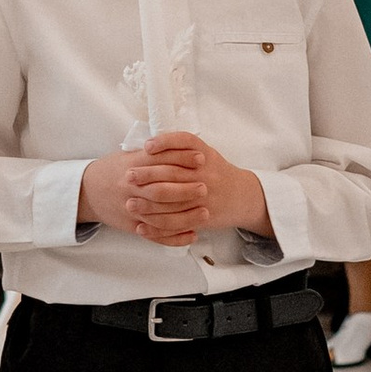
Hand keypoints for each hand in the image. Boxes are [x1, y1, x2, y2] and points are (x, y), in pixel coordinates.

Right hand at [82, 144, 211, 247]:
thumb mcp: (128, 155)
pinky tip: (191, 235)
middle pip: (162, 190)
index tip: (201, 158)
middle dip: (185, 189)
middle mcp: (131, 188)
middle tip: (205, 187)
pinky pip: (155, 234)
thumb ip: (152, 153)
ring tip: (205, 213)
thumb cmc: (112, 171)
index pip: (160, 160)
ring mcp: (131, 209)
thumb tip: (181, 145)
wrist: (86, 192)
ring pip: (161, 215)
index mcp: (132, 166)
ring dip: (185, 215)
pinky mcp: (131, 226)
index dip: (182, 159)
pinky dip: (174, 237)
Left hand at [140, 132, 270, 236]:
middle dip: (147, 175)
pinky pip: (176, 224)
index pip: (183, 145)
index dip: (163, 144)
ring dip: (148, 204)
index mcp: (205, 156)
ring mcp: (203, 198)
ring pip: (172, 203)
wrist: (242, 196)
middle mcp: (205, 176)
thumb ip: (181, 147)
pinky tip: (142, 226)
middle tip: (128, 176)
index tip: (145, 148)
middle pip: (172, 174)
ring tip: (129, 203)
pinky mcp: (202, 218)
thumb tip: (147, 145)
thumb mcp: (205, 153)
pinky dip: (157, 227)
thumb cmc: (217, 172)